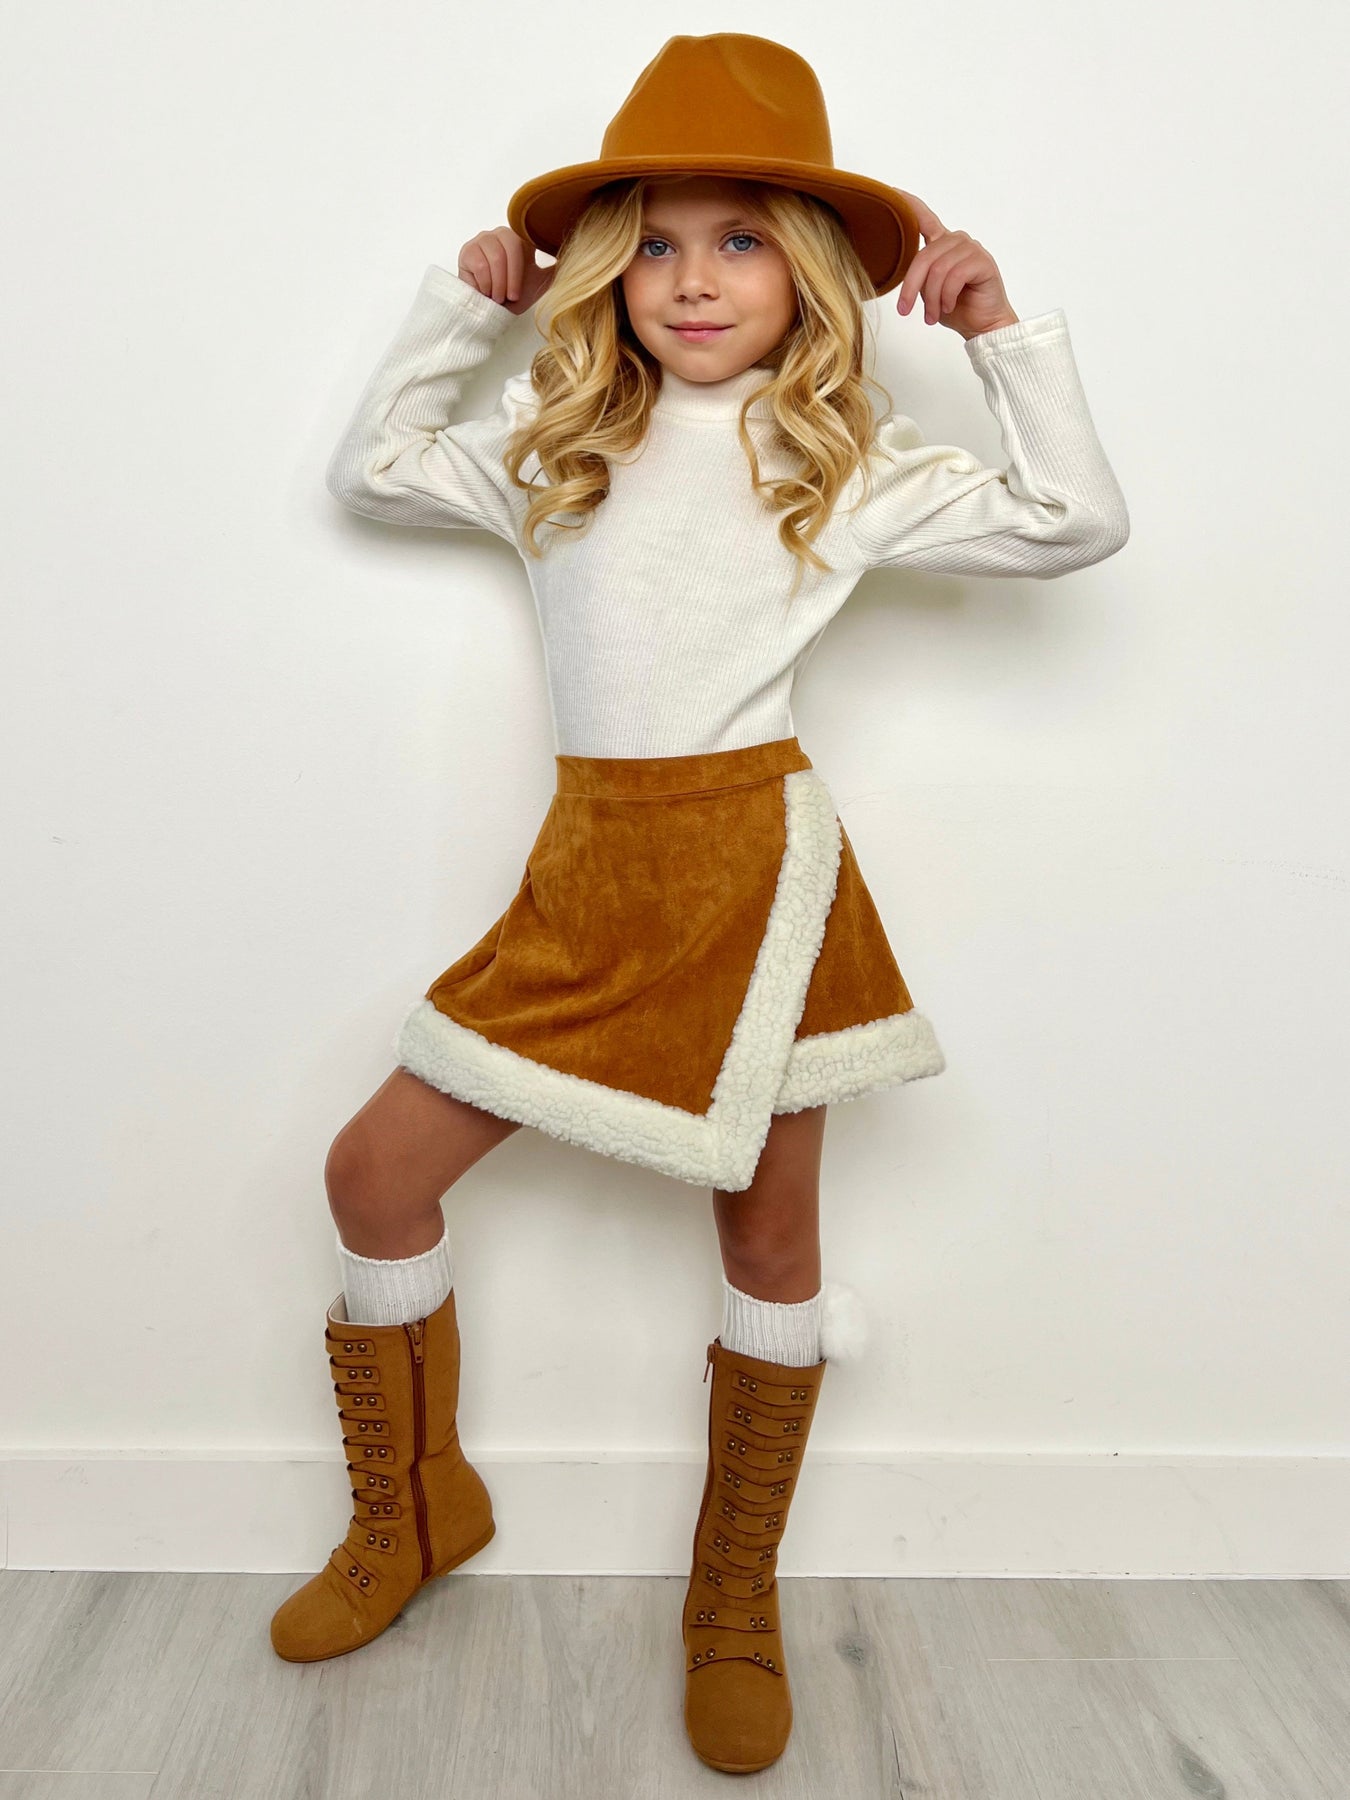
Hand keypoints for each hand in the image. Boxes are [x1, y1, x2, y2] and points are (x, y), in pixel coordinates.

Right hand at [457, 227, 555, 316]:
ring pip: (495, 257)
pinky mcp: (467, 250)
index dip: (523, 269)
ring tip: (498, 297)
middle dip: (512, 278)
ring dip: (498, 284)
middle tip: (511, 297)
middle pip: (511, 245)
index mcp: (521, 239)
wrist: (491, 311)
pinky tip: (485, 292)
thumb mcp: (539, 283)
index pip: (527, 239)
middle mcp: (502, 234)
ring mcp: (483, 240)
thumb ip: (556, 270)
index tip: (519, 293)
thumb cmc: (514, 297)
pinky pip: (479, 265)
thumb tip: (581, 260)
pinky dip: (485, 284)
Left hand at [890, 192, 1018, 339]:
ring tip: (933, 315)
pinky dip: (947, 296)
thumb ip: (918, 273)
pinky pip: (955, 276)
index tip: (891, 191)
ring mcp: (971, 248)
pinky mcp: (983, 261)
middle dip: (911, 288)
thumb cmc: (956, 308)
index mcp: (941, 243)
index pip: (923, 218)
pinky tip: (949, 306)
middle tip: (906, 311)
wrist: (982, 326)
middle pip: (923, 257)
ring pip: (938, 270)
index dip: (907, 205)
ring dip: (932, 299)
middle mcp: (956, 240)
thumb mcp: (928, 290)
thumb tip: (899, 267)